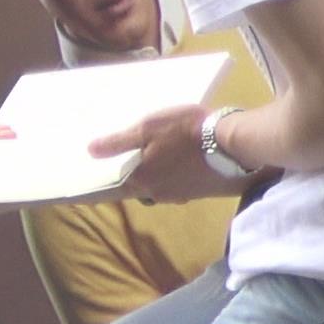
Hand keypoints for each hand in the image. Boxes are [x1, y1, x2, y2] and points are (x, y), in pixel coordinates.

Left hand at [90, 104, 221, 201]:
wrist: (233, 144)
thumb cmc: (186, 132)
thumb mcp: (148, 128)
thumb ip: (119, 142)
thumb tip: (90, 151)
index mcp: (142, 180)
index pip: (117, 185)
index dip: (110, 178)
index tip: (102, 179)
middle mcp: (159, 194)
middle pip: (141, 186)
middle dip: (140, 173)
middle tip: (140, 156)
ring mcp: (183, 195)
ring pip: (163, 186)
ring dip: (162, 174)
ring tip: (166, 156)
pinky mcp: (203, 192)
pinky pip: (183, 185)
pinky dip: (180, 175)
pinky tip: (187, 162)